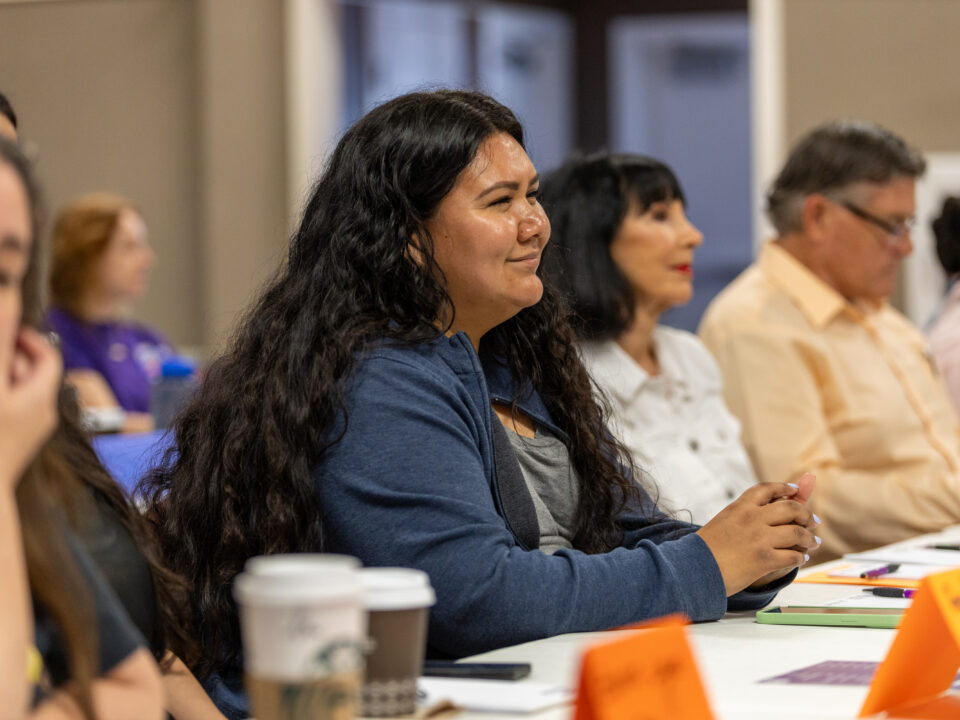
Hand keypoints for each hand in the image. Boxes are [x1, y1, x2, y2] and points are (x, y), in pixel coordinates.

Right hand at [0, 328, 61, 487]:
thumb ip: (1, 344)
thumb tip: (8, 296)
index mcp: (41, 397)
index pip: (47, 354)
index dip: (26, 336)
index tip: (5, 326)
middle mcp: (42, 414)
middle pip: (32, 370)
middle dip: (9, 356)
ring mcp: (28, 431)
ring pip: (18, 390)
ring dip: (3, 376)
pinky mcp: (14, 443)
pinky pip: (10, 408)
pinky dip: (0, 395)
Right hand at [696, 482, 820, 594]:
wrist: (694, 568)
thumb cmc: (704, 549)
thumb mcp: (722, 522)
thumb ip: (743, 516)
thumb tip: (768, 516)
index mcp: (740, 506)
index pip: (768, 489)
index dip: (785, 488)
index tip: (796, 491)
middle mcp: (752, 518)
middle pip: (790, 508)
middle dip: (806, 514)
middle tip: (813, 521)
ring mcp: (759, 538)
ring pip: (797, 532)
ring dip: (809, 538)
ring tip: (813, 542)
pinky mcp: (764, 559)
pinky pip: (793, 555)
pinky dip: (800, 557)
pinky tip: (801, 558)